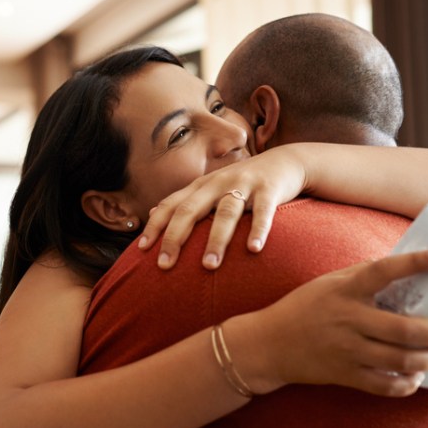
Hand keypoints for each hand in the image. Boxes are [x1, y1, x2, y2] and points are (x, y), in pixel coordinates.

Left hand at [137, 148, 307, 269]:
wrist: (286, 161)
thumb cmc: (242, 182)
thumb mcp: (211, 187)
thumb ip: (184, 200)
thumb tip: (152, 211)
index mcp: (200, 186)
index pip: (170, 205)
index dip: (155, 226)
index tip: (142, 250)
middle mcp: (217, 183)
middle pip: (190, 210)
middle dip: (175, 238)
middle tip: (164, 266)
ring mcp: (243, 184)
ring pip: (225, 213)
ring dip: (216, 240)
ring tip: (208, 266)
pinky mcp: (269, 189)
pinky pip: (262, 211)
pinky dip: (258, 230)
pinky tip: (253, 249)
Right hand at [236, 249, 427, 396]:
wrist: (267, 345)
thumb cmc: (302, 308)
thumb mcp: (328, 283)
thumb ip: (362, 275)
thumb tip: (403, 267)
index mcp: (344, 290)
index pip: (383, 271)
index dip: (415, 263)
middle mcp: (347, 319)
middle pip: (404, 329)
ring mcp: (346, 350)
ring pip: (401, 360)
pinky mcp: (344, 374)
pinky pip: (384, 385)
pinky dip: (407, 384)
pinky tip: (416, 376)